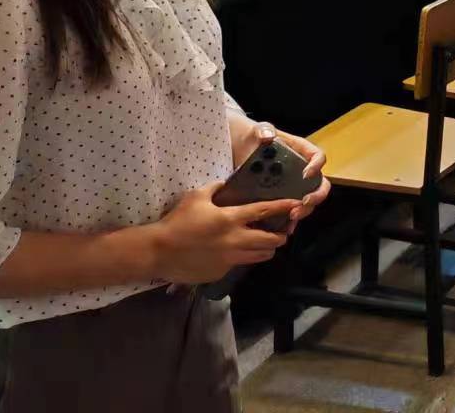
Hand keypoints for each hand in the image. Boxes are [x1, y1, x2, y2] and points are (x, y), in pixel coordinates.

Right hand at [150, 183, 299, 283]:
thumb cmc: (177, 221)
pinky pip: (239, 265)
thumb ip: (216, 188)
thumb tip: (227, 182)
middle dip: (281, 236)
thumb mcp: (196, 197)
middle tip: (283, 232)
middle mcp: (235, 240)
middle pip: (270, 240)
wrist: (158, 251)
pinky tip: (238, 253)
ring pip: (260, 256)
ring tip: (267, 244)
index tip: (297, 205)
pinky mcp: (221, 272)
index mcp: (231, 219)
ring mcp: (229, 259)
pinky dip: (243, 259)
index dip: (283, 208)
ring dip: (267, 249)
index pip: (264, 212)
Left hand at [231, 122, 330, 235]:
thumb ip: (264, 131)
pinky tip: (284, 227)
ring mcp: (294, 185)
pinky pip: (292, 210)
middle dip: (315, 196)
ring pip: (308, 200)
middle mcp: (303, 170)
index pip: (318, 157)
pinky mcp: (282, 197)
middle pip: (319, 184)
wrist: (243, 150)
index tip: (306, 173)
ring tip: (291, 217)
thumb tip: (267, 136)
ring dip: (304, 210)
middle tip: (303, 202)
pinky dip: (290, 220)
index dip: (316, 165)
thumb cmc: (255, 137)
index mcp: (302, 152)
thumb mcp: (259, 131)